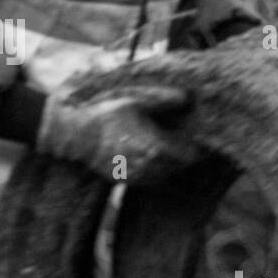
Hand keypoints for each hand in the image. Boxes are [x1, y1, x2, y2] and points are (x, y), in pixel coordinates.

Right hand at [36, 83, 202, 185]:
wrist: (74, 133)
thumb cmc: (106, 112)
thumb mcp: (136, 100)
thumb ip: (164, 99)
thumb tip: (188, 97)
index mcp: (155, 148)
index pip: (190, 155)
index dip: (199, 147)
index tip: (204, 136)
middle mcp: (148, 167)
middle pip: (180, 166)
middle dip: (185, 154)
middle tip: (190, 139)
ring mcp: (136, 177)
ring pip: (165, 174)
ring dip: (171, 163)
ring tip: (171, 145)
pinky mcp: (125, 180)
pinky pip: (150, 178)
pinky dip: (155, 169)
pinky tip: (152, 153)